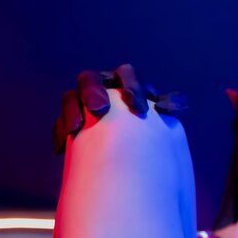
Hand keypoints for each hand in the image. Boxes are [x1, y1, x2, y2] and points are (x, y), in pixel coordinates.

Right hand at [52, 63, 184, 154]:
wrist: (133, 161)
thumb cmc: (152, 136)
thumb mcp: (162, 122)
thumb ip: (168, 109)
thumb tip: (178, 104)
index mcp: (127, 84)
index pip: (127, 75)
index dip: (132, 87)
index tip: (138, 109)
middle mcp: (102, 88)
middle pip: (91, 79)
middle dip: (94, 92)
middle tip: (99, 109)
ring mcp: (82, 105)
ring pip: (71, 98)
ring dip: (72, 110)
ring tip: (75, 128)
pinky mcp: (70, 124)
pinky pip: (60, 124)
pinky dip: (61, 134)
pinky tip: (61, 150)